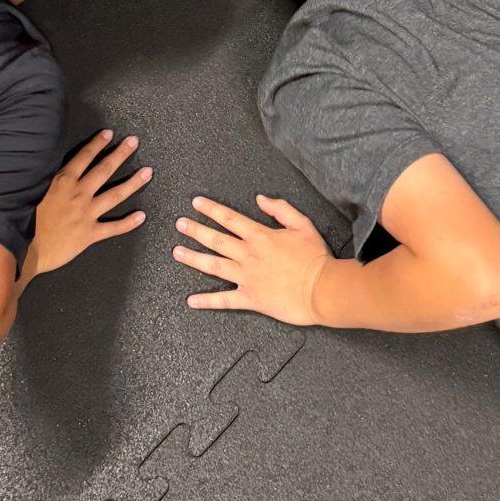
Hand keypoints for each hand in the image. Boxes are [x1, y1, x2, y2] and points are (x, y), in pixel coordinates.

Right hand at [26, 131, 150, 278]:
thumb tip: (53, 166)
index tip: (109, 134)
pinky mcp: (89, 234)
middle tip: (134, 143)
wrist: (23, 248)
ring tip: (147, 172)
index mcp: (63, 182)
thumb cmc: (23, 221)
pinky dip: (128, 223)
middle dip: (121, 154)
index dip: (98, 144)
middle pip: (104, 170)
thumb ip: (47, 179)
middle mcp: (78, 194)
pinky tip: (141, 217)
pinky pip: (113, 227)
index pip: (84, 157)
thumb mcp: (32, 191)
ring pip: (115, 195)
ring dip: (133, 183)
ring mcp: (86, 213)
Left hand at [173, 194, 332, 323]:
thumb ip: (280, 209)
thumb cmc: (315, 259)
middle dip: (195, 230)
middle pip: (216, 240)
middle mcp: (249, 255)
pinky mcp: (251, 299)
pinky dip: (207, 301)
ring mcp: (247, 277)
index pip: (229, 218)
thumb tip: (261, 199)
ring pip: (214, 266)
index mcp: (260, 236)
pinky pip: (224, 300)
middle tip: (179, 224)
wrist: (322, 289)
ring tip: (177, 253)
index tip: (196, 203)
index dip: (211, 209)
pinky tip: (192, 301)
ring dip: (193, 259)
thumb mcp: (302, 224)